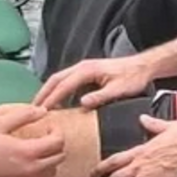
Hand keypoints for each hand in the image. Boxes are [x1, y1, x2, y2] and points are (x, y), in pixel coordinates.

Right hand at [0, 105, 64, 176]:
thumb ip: (22, 116)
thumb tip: (41, 111)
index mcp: (28, 152)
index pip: (58, 141)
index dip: (57, 131)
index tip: (49, 127)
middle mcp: (32, 170)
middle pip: (60, 156)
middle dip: (56, 144)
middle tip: (45, 138)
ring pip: (54, 172)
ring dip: (51, 161)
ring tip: (39, 153)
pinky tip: (34, 170)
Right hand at [33, 54, 156, 109]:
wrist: (143, 67)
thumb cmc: (133, 77)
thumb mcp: (118, 90)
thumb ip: (100, 97)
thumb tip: (82, 104)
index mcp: (87, 70)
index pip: (63, 85)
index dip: (51, 98)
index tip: (42, 110)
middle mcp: (82, 67)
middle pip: (55, 79)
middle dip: (43, 93)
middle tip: (33, 108)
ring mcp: (84, 68)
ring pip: (59, 78)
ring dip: (49, 91)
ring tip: (41, 106)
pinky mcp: (87, 72)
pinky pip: (67, 80)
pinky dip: (58, 90)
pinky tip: (58, 101)